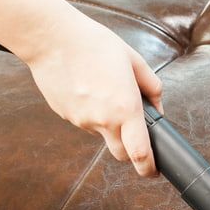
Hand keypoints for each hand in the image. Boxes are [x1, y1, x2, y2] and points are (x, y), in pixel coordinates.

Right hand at [24, 14, 163, 177]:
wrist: (52, 39)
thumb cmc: (93, 44)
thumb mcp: (133, 60)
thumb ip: (151, 87)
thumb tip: (157, 107)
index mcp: (125, 108)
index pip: (139, 153)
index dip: (148, 168)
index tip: (153, 171)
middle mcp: (103, 120)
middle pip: (121, 153)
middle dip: (130, 149)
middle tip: (133, 131)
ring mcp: (81, 121)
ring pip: (101, 134)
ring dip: (108, 124)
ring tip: (104, 90)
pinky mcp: (65, 115)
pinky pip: (84, 122)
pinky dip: (90, 112)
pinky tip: (87, 88)